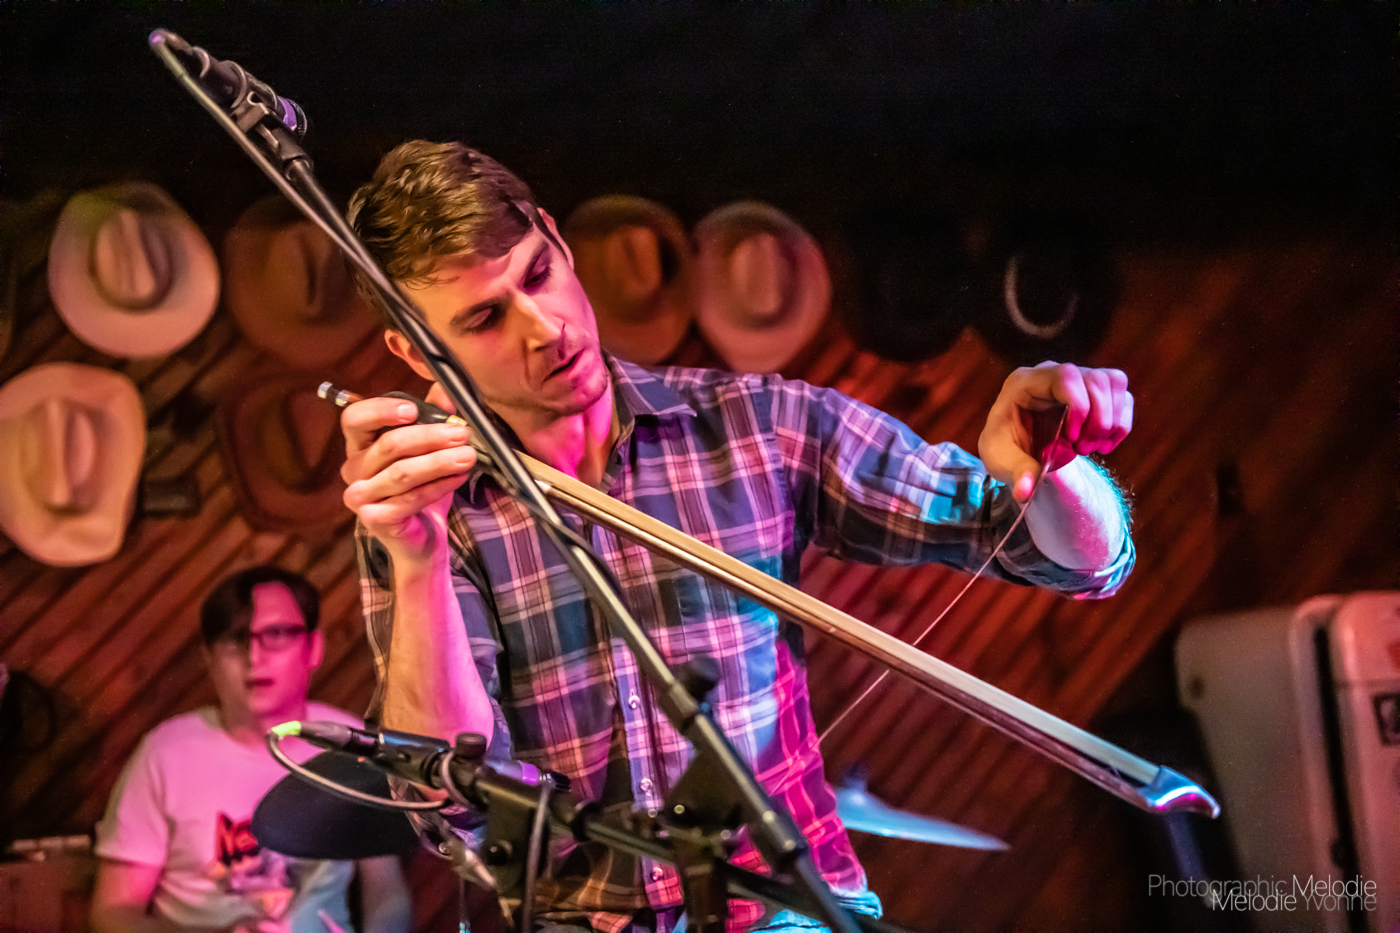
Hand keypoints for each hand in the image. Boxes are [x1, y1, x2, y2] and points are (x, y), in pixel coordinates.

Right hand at [340, 384, 476, 566]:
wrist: (423, 537)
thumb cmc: (423, 488)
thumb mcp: (429, 449)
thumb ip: (434, 417)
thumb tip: (446, 389)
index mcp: (360, 445)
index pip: (355, 418)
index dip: (381, 410)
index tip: (414, 409)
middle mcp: (354, 469)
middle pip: (389, 444)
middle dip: (430, 437)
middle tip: (462, 434)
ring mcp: (360, 496)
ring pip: (402, 472)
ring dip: (439, 461)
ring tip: (468, 455)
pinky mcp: (374, 519)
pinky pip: (410, 499)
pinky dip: (439, 486)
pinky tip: (459, 477)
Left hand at [978, 361, 1132, 501]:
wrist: (1018, 448)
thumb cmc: (1005, 449)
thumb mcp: (1001, 461)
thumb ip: (1017, 473)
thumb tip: (1025, 493)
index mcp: (1025, 383)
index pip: (1065, 376)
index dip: (1079, 406)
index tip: (1070, 438)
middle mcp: (1052, 374)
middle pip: (1096, 379)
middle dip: (1098, 420)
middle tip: (1082, 451)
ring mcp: (1076, 380)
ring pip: (1113, 382)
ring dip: (1111, 422)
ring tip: (1090, 448)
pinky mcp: (1094, 392)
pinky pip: (1122, 396)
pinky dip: (1121, 425)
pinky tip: (1104, 445)